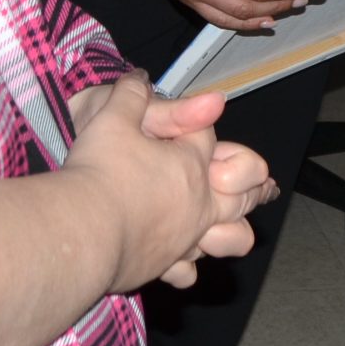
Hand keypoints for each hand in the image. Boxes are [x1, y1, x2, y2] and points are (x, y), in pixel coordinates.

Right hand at [62, 73, 272, 292]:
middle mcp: (198, 204)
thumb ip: (133, 95)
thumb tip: (144, 75)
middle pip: (240, 193)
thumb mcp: (112, 119)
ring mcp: (185, 238)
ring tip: (233, 230)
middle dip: (250, 186)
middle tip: (265, 185)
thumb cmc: (99, 171)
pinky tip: (181, 265)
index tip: (196, 122)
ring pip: (231, 238)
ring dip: (233, 231)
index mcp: (191, 163)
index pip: (207, 137)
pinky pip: (187, 270)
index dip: (200, 125)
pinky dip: (187, 267)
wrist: (79, 229)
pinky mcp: (163, 265)